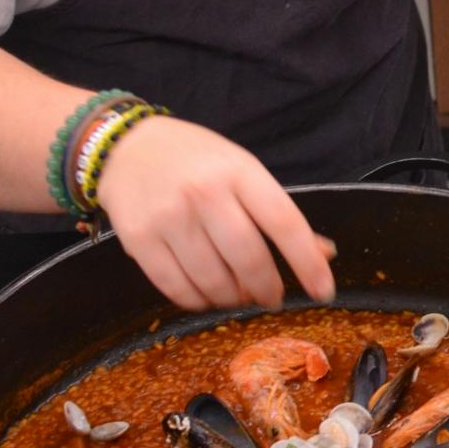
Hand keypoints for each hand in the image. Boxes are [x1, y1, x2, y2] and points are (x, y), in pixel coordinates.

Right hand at [94, 115, 336, 311]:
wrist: (124, 146)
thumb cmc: (194, 159)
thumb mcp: (242, 170)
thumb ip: (278, 212)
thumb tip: (323, 254)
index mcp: (240, 172)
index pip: (284, 223)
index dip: (307, 263)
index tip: (323, 291)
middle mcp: (205, 193)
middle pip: (248, 259)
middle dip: (267, 288)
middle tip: (272, 297)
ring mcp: (169, 217)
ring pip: (213, 280)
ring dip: (233, 298)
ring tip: (239, 294)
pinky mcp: (138, 240)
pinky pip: (176, 288)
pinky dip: (199, 301)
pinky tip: (208, 295)